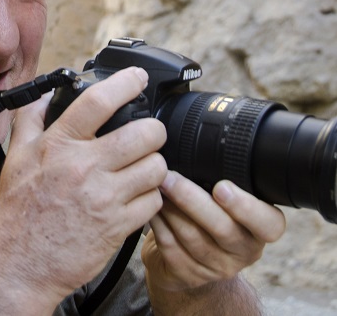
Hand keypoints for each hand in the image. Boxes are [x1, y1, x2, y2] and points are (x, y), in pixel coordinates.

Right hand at [0, 67, 167, 305]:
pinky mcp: (119, 227)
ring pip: (156, 167)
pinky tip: (136, 197)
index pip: (98, 101)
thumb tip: (43, 94)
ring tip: (141, 168)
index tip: (138, 78)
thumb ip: (29, 120)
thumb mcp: (16, 158)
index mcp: (58, 146)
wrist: (21, 264)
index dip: (126, 82)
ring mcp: (104, 198)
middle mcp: (84, 168)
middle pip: (145, 133)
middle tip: (146, 136)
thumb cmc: (19, 213)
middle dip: (152, 131)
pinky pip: (154, 201)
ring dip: (153, 165)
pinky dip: (150, 197)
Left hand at [142, 170, 285, 292]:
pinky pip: (170, 246)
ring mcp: (216, 268)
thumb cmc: (207, 216)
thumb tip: (197, 143)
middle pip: (222, 228)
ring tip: (154, 185)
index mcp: (261, 229)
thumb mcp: (224, 200)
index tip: (221, 186)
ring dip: (170, 208)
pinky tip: (149, 207)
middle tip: (168, 176)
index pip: (269, 224)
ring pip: (192, 237)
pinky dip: (158, 223)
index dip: (246, 206)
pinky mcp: (188, 275)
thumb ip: (222, 180)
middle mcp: (244, 251)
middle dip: (191, 199)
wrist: (188, 258)